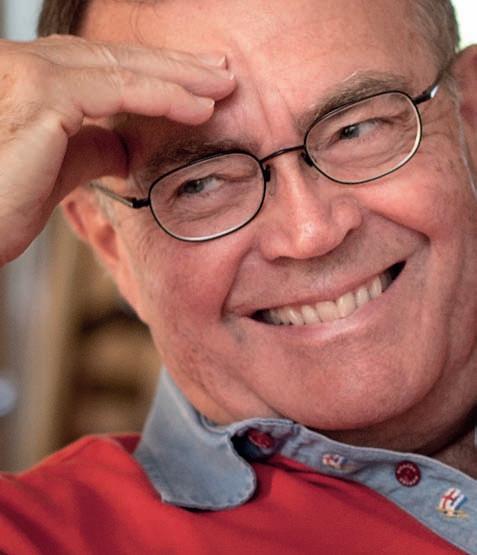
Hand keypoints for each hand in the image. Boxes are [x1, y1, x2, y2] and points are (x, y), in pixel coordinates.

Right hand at [0, 35, 234, 264]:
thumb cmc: (0, 206)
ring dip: (180, 77)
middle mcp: (26, 64)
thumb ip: (90, 150)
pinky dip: (164, 95)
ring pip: (123, 67)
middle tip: (220, 72)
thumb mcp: (58, 172)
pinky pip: (119, 89)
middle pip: (117, 58)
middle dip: (175, 66)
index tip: (196, 85)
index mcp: (30, 80)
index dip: (154, 74)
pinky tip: (199, 107)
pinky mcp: (41, 96)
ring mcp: (30, 73)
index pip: (103, 68)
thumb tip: (124, 143)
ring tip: (223, 86)